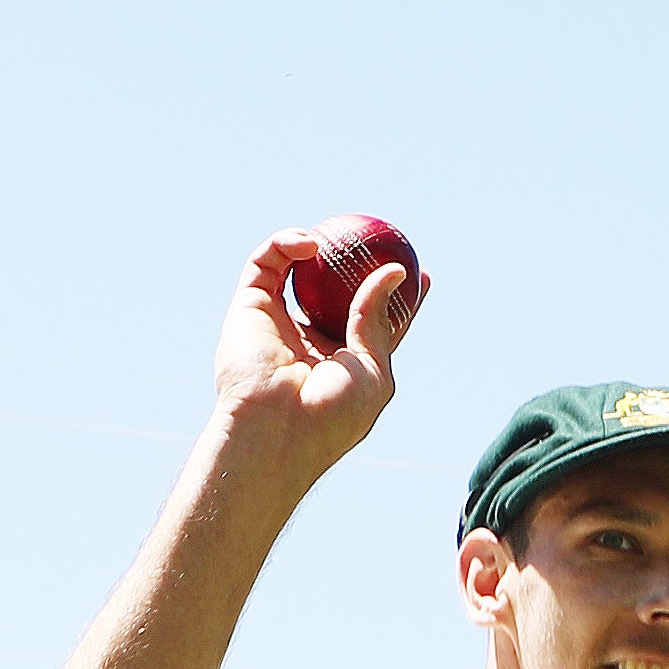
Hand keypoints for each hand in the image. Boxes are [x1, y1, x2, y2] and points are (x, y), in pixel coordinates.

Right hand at [212, 230, 428, 473]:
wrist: (275, 431)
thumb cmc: (331, 412)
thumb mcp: (373, 369)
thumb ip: (380, 320)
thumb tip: (396, 272)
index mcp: (343, 361)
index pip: (373, 320)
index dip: (396, 296)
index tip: (420, 273)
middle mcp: (309, 339)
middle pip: (336, 290)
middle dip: (355, 261)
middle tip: (381, 237)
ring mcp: (277, 322)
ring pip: (297, 270)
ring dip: (317, 247)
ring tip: (337, 237)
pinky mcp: (248, 308)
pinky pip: (266, 263)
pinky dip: (285, 244)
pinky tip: (310, 243)